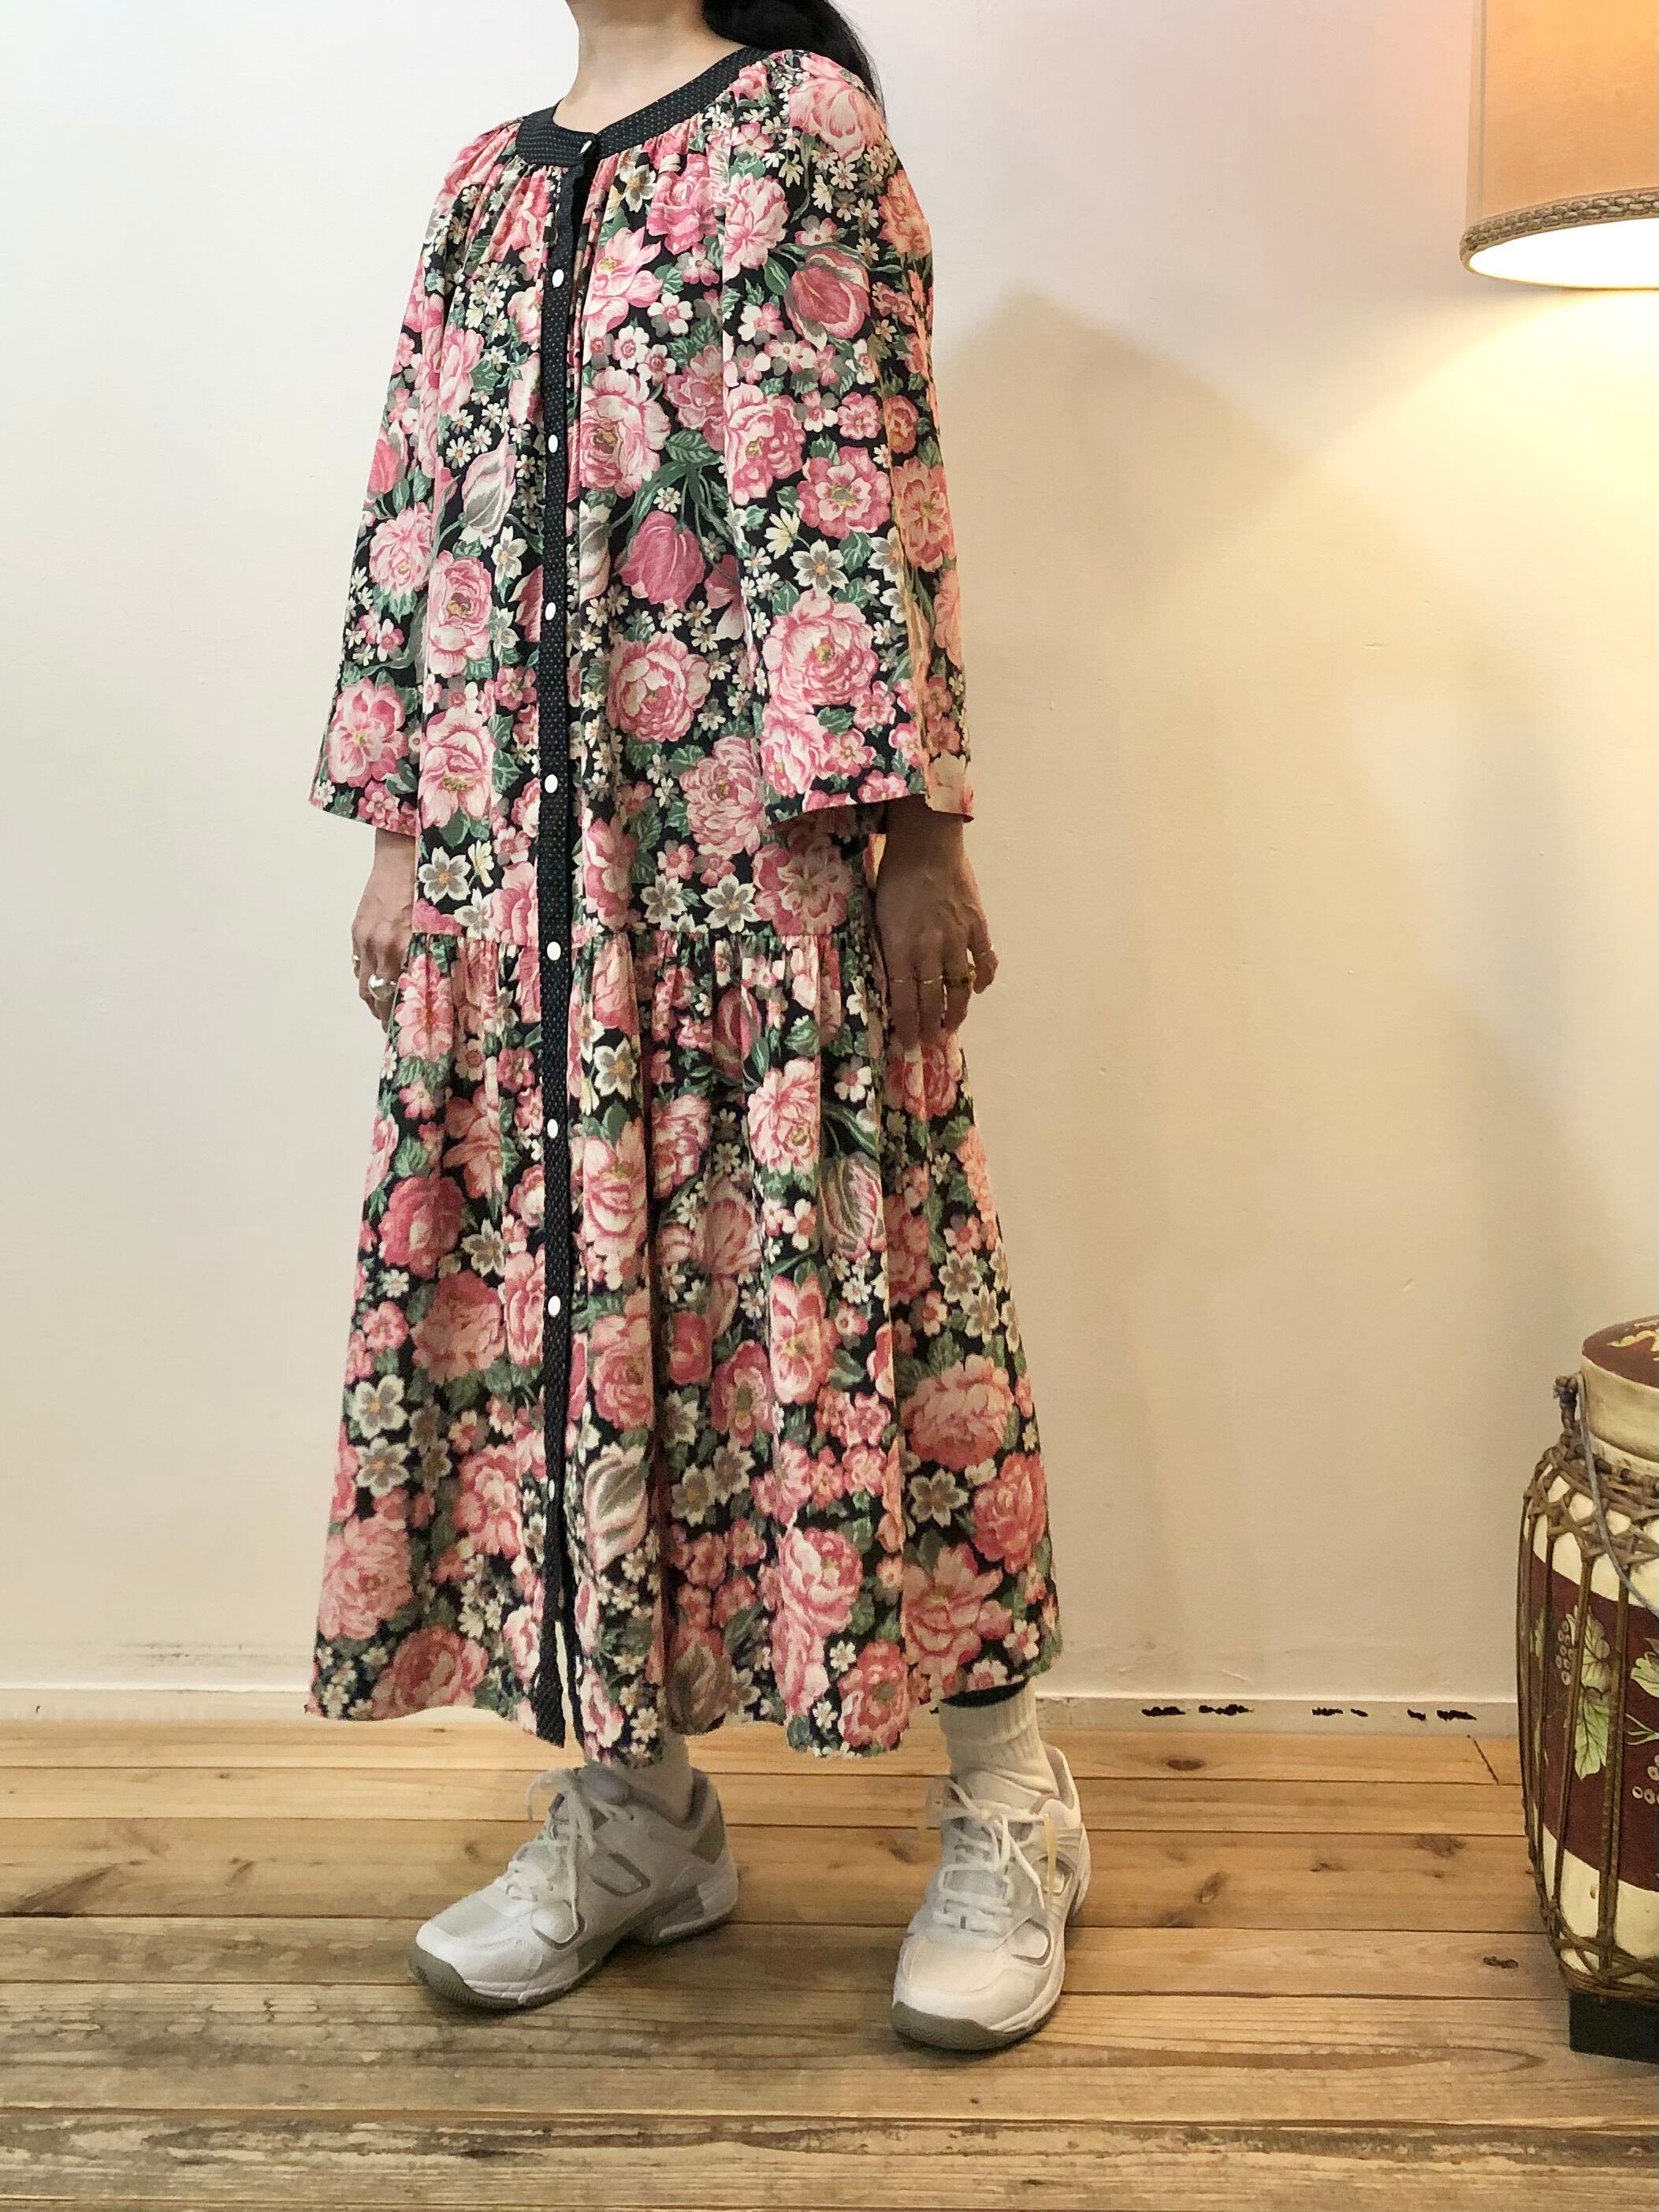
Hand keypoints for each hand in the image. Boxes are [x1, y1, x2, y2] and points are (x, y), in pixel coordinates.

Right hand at [351, 830, 416, 1027]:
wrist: (404, 855)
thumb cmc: (430, 889)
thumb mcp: (438, 927)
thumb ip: (430, 956)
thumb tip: (433, 982)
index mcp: (404, 947)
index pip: (394, 996)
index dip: (395, 1017)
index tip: (401, 1030)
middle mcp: (382, 945)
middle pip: (374, 993)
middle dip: (382, 1012)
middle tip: (392, 1024)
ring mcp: (366, 937)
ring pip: (363, 979)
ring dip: (372, 996)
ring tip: (382, 1005)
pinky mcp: (358, 928)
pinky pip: (359, 960)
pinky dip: (367, 973)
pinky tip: (376, 977)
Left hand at [873, 797, 998, 1048]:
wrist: (926, 844)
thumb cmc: (894, 875)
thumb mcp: (878, 915)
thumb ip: (887, 947)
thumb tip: (891, 977)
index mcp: (901, 947)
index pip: (904, 998)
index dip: (907, 1025)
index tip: (907, 1044)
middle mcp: (930, 949)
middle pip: (931, 999)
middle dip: (929, 1026)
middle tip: (929, 1043)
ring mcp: (957, 938)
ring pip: (960, 986)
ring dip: (956, 1010)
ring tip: (951, 1025)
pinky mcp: (977, 925)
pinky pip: (985, 960)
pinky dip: (984, 977)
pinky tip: (979, 988)